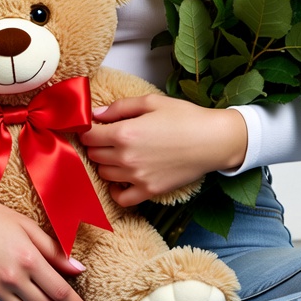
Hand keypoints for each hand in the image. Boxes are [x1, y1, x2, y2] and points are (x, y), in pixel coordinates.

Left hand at [79, 94, 247, 207]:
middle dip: (97, 146)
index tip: (93, 127)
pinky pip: (121, 198)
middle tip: (107, 138)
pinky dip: (116, 190)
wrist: (213, 140)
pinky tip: (121, 179)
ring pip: (104, 174)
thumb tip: (96, 114)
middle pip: (94, 155)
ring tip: (118, 154)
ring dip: (106, 164)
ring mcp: (137, 177)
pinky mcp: (149, 190)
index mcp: (125, 133)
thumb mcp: (151, 101)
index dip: (87, 130)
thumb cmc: (184, 117)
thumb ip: (120, 107)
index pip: (89, 136)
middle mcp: (126, 157)